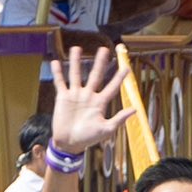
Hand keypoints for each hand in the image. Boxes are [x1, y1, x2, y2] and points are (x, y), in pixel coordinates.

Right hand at [45, 41, 128, 162]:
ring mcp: (75, 95)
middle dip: (100, 63)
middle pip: (95, 75)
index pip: (112, 87)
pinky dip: (58, 73)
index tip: (127, 67)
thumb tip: (135, 110)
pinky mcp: (63, 97)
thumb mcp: (106, 130)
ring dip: (75, 62)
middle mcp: (88, 95)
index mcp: (100, 103)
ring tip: (76, 48)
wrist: (69, 143)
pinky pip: (60, 82)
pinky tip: (55, 62)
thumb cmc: (88, 138)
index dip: (119, 78)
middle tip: (103, 49)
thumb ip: (119, 119)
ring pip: (76, 74)